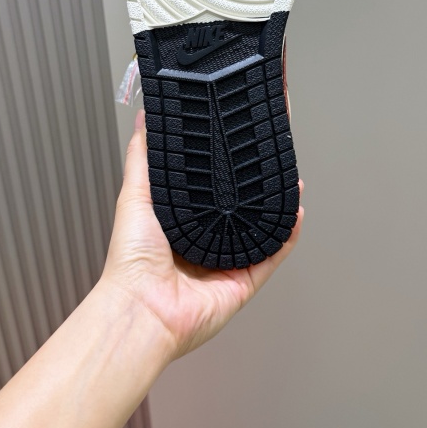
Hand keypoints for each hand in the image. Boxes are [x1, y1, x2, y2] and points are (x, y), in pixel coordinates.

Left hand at [102, 110, 303, 360]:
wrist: (142, 307)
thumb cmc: (131, 259)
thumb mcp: (135, 195)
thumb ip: (142, 157)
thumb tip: (144, 119)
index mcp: (182, 221)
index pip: (211, 187)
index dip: (228, 164)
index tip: (241, 138)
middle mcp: (205, 240)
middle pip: (240, 206)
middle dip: (258, 181)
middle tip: (272, 153)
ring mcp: (227, 261)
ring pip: (261, 228)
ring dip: (278, 204)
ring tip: (291, 177)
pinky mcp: (243, 281)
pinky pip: (272, 255)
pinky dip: (287, 235)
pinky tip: (294, 212)